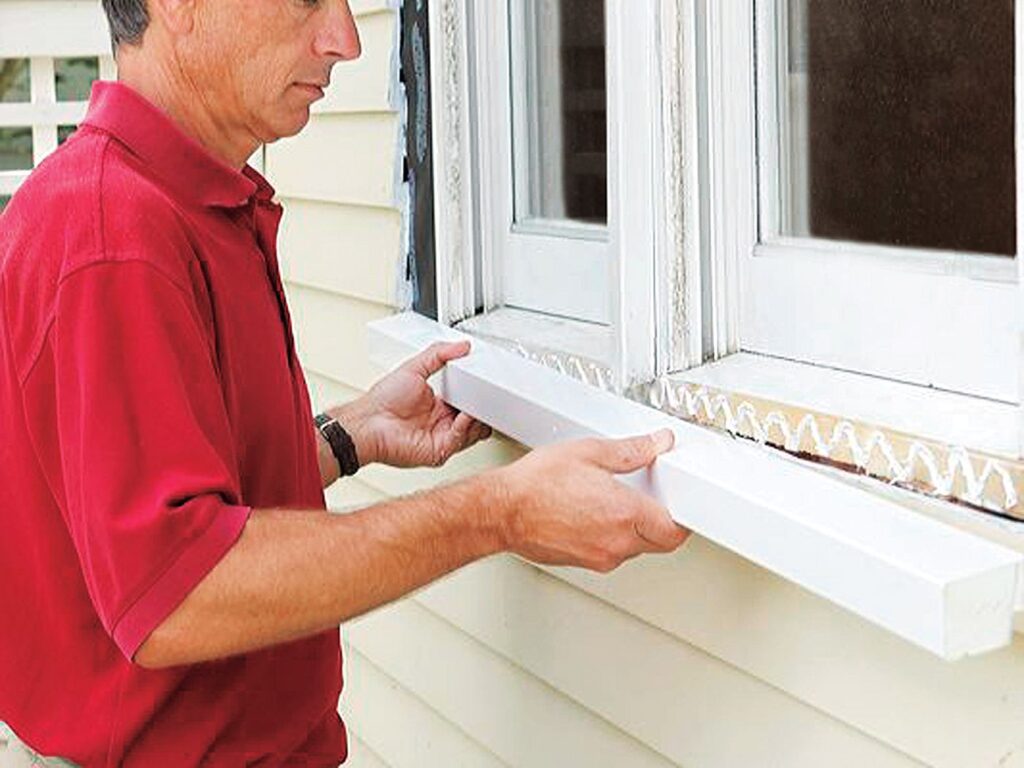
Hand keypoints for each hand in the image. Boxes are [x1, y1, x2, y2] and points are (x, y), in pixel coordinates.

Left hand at [338, 341, 491, 468]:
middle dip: (483, 408)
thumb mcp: (414, 367)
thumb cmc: (382, 400)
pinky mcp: (439, 451)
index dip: (477, 395)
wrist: (368, 422)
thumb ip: (439, 354)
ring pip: (474, 432)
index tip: (483, 382)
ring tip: (475, 404)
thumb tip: (461, 346)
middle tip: (486, 395)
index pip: (468, 402)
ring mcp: (442, 438)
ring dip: (478, 418)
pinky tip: (463, 415)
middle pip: (476, 419)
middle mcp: (441, 423)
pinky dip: (466, 427)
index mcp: (438, 405)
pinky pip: (461, 440)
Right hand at [494, 430, 688, 571]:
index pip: (675, 531)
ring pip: (634, 549)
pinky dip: (610, 537)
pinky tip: (592, 515)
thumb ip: (630, 450)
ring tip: (613, 503)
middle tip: (651, 500)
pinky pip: (609, 553)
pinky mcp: (583, 563)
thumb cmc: (535, 484)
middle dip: (660, 523)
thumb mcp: (588, 452)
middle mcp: (616, 542)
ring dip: (633, 530)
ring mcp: (599, 557)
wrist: (501, 511)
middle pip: (659, 542)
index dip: (682, 518)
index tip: (679, 505)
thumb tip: (656, 443)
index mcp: (625, 514)